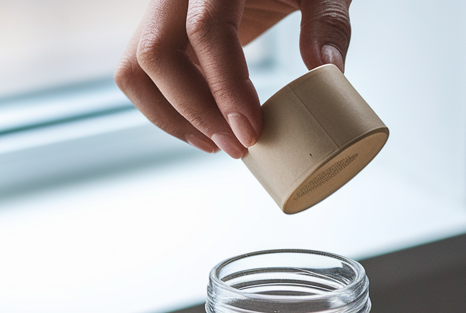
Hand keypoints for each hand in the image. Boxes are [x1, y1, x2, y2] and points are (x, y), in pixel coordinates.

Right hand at [114, 0, 352, 157]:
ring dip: (170, 116)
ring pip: (136, 68)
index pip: (206, 31)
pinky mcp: (164, 31)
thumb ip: (328, 22)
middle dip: (193, 111)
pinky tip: (205, 127)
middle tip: (236, 146)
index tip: (250, 130)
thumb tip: (327, 70)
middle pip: (155, 54)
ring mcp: (164, 12)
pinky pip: (143, 73)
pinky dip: (166, 107)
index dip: (224, 87)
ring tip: (216, 144)